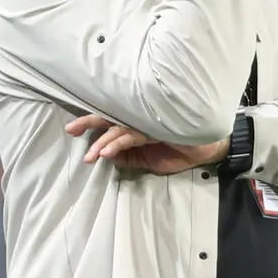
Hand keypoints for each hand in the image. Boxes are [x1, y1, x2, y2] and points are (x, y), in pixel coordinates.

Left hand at [65, 114, 228, 174]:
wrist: (206, 150)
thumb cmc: (179, 150)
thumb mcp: (147, 160)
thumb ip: (128, 157)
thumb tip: (108, 157)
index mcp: (136, 124)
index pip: (111, 120)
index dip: (91, 123)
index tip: (72, 129)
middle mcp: (140, 118)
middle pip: (111, 117)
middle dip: (89, 122)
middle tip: (71, 129)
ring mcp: (149, 120)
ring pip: (120, 128)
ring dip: (103, 142)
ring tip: (91, 155)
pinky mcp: (158, 126)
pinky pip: (134, 135)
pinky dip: (119, 143)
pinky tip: (108, 152)